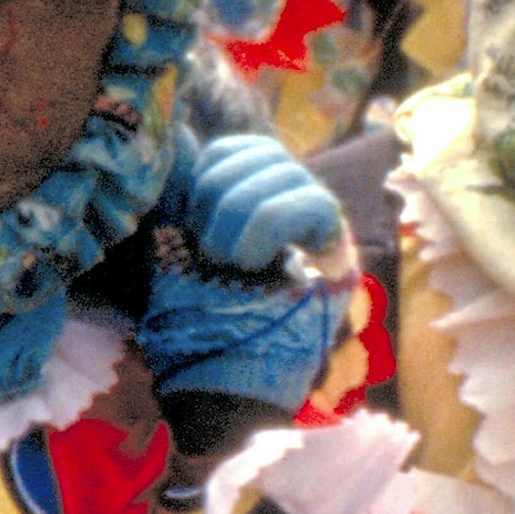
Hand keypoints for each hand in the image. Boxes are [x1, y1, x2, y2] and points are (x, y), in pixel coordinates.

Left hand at [139, 135, 347, 419]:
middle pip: (255, 152)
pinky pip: (307, 203)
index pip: (233, 148)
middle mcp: (297, 202)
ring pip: (278, 171)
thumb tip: (174, 135)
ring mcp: (325, 226)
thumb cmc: (197, 314)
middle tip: (210, 253)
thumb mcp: (180, 243)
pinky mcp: (341, 250)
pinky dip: (264, 229)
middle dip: (214, 199)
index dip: (201, 177)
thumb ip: (185, 194)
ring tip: (231, 263)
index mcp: (257, 197)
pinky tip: (253, 264)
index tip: (189, 225)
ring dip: (235, 219)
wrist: (222, 378)